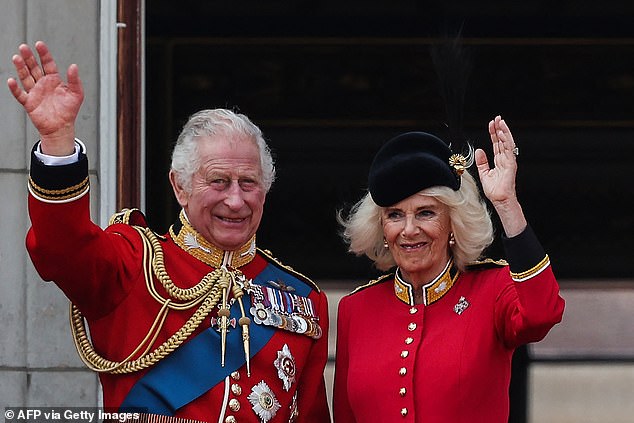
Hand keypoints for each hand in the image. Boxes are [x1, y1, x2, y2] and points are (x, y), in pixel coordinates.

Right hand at [7, 41, 83, 155]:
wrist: (61, 128)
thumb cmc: (69, 111)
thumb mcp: (77, 94)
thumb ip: (75, 80)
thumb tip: (74, 66)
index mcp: (54, 80)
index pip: (47, 64)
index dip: (44, 54)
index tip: (39, 44)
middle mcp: (43, 84)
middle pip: (34, 68)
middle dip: (29, 57)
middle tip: (23, 47)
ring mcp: (35, 92)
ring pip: (25, 77)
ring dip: (20, 68)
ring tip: (16, 58)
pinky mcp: (29, 103)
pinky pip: (20, 94)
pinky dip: (15, 88)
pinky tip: (11, 80)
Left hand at [475, 115, 517, 204]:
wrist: (499, 199)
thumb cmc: (494, 190)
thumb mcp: (484, 173)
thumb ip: (482, 161)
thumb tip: (479, 150)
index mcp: (499, 160)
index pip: (497, 143)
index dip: (493, 133)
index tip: (491, 124)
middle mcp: (505, 159)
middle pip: (502, 140)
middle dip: (499, 128)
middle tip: (497, 118)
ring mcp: (509, 161)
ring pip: (507, 142)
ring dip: (504, 131)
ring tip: (500, 122)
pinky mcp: (511, 164)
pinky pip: (508, 150)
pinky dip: (505, 140)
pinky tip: (502, 133)